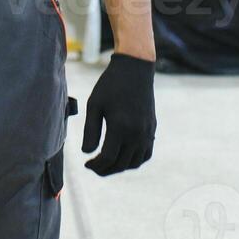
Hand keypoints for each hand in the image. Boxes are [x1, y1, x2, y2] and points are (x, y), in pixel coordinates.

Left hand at [81, 52, 155, 175]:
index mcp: (120, 126)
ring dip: (120, 167)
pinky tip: (123, 157)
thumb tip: (87, 152)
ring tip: (106, 164)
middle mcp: (137, 133)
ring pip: (134, 163)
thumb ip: (90, 130)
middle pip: (121, 164)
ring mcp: (147, 132)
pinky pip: (145, 154)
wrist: (135, 69)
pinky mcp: (152, 129)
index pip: (108, 157)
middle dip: (105, 169)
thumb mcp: (94, 104)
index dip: (96, 165)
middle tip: (93, 167)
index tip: (86, 163)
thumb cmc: (111, 84)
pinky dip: (134, 161)